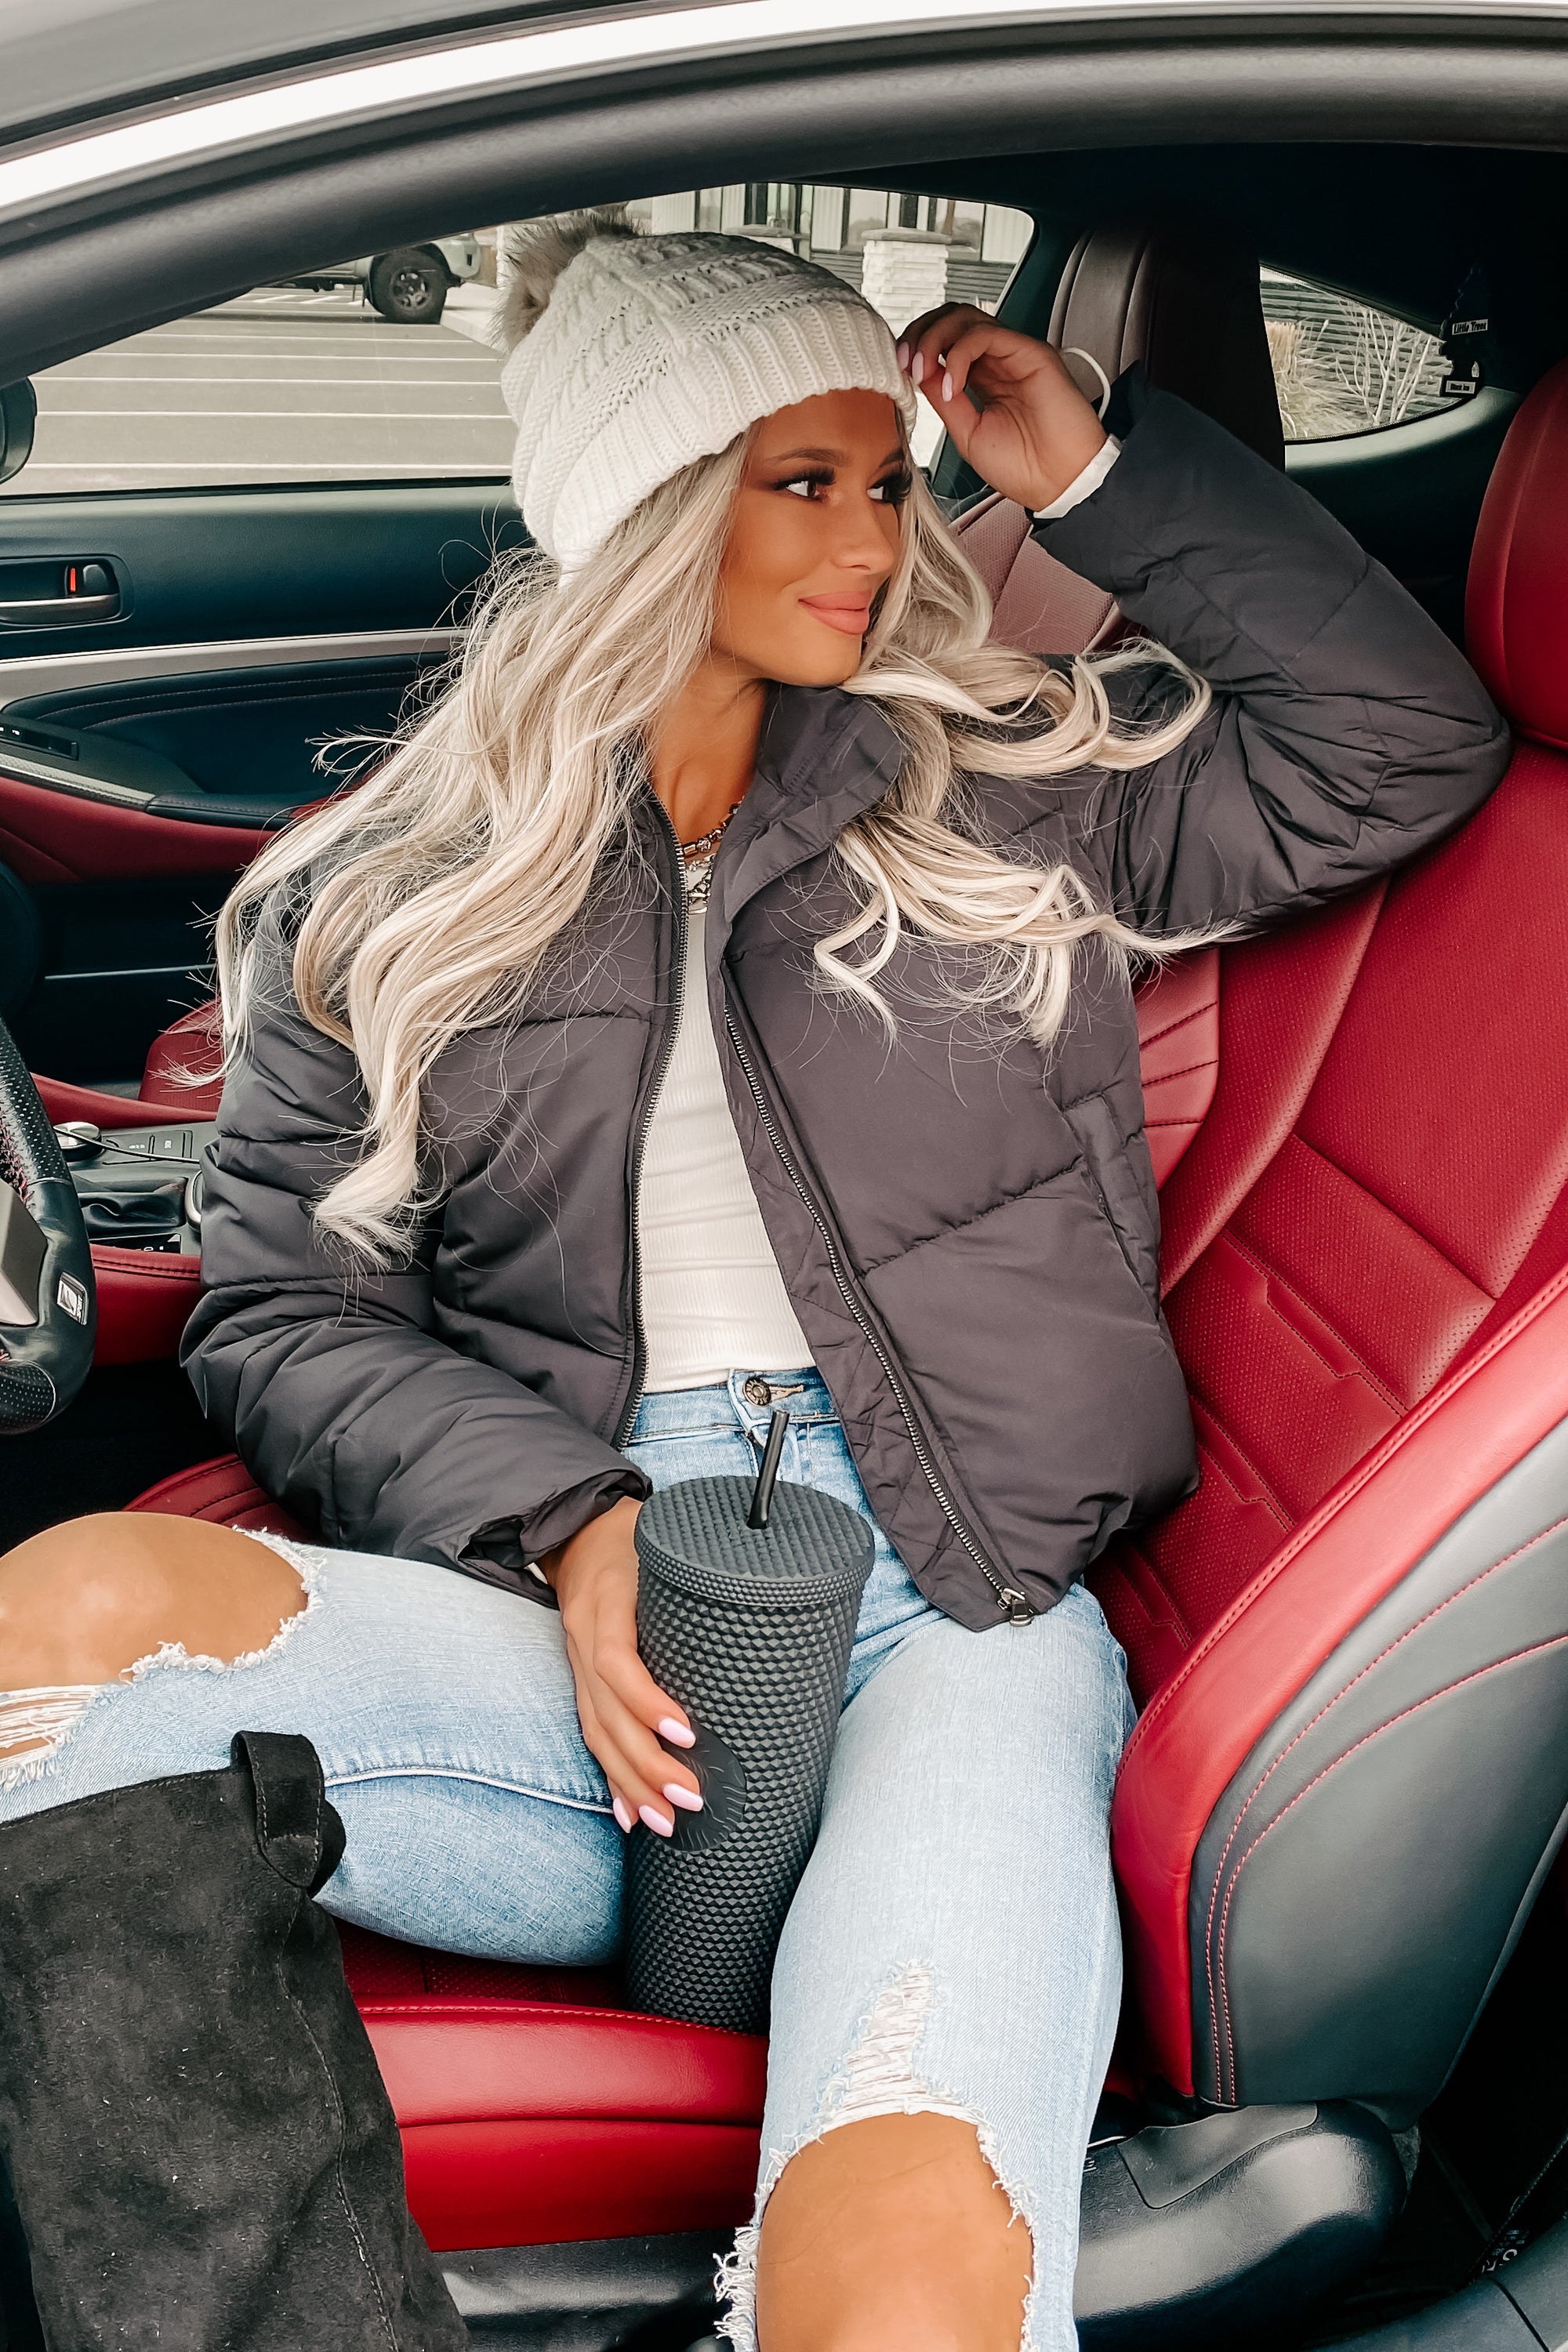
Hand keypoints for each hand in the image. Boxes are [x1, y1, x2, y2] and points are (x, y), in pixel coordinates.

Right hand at [539, 1497, 699, 1838]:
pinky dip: (610, 1777)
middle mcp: (584, 1637)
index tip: (686, 1735)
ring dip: (630, 1783)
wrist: (580, 1531)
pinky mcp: (579, 1678)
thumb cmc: (639, 1540)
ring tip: (664, 1823)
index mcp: (607, 1602)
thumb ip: (706, 1580)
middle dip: (647, 1765)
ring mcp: (575, 1661)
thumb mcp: (667, 1548)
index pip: (617, 1661)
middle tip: (691, 1799)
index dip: (647, 1702)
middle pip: (607, 1714)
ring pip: (596, 1733)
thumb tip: (774, 1618)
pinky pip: (590, 1733)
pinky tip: (628, 1813)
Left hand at [898, 305, 1107, 511]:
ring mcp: (1013, 354)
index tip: (897, 369)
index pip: (943, 341)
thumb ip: (943, 400)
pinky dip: (959, 354)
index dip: (915, 346)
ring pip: (965, 317)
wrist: (1061, 484)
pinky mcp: (1030, 352)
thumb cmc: (1025, 467)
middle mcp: (997, 360)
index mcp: (982, 378)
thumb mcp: (966, 433)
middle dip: (919, 333)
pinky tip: (952, 385)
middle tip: (904, 362)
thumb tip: (918, 373)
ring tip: (922, 371)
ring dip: (933, 337)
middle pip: (951, 319)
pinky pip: (985, 334)